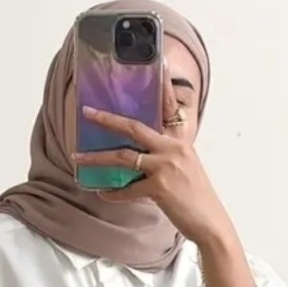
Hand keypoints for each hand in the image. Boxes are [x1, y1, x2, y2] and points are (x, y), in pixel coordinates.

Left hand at [73, 77, 235, 246]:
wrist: (210, 222)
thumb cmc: (196, 198)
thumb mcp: (185, 168)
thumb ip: (165, 157)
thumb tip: (138, 158)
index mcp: (180, 141)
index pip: (169, 107)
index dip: (163, 86)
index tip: (159, 63)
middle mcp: (173, 149)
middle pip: (134, 128)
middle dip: (107, 119)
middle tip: (87, 113)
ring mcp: (166, 167)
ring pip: (124, 157)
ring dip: (97, 158)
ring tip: (78, 158)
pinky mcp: (160, 187)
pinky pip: (128, 189)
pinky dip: (113, 193)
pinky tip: (103, 194)